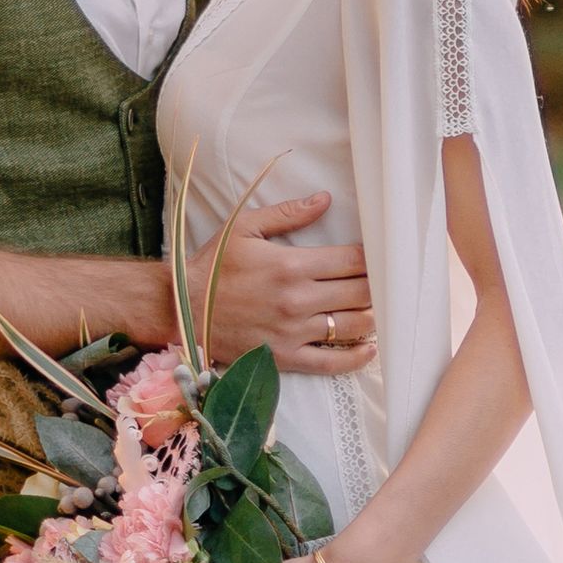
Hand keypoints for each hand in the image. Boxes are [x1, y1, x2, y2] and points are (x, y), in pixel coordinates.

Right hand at [195, 191, 373, 374]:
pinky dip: (357, 357)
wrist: (181, 308)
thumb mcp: (244, 228)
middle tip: (381, 282)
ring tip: (375, 308)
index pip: (353, 260)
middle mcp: (298, 300)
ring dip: (371, 316)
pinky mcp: (286, 357)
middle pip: (360, 292)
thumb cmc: (212, 266)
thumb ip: (287, 214)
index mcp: (291, 265)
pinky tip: (370, 348)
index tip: (378, 256)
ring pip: (353, 325)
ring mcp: (294, 332)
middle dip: (376, 285)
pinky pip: (332, 362)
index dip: (373, 257)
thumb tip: (325, 199)